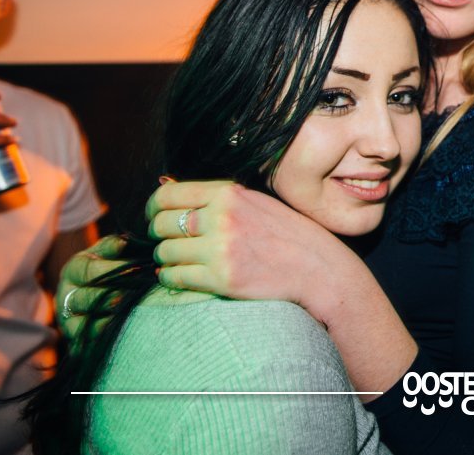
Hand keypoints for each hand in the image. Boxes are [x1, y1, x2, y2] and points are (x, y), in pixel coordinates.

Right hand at [55, 235, 127, 341]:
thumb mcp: (103, 253)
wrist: (90, 294)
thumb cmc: (103, 268)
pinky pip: (87, 339)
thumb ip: (111, 246)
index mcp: (72, 271)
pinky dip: (103, 335)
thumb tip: (124, 242)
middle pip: (86, 298)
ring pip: (85, 321)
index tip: (138, 267)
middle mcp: (66, 296)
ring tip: (128, 310)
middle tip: (134, 292)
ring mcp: (68, 319)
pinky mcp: (75, 339)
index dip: (113, 269)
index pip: (88, 270)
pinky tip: (121, 329)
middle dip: (112, 295)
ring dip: (109, 316)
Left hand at [147, 178, 416, 391]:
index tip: (156, 217)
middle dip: (159, 235)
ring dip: (167, 259)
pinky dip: (173, 278)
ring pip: (165, 252)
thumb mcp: (258, 203)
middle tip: (168, 242)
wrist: (320, 269)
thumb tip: (171, 194)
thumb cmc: (290, 235)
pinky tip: (185, 277)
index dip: (154, 208)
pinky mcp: (222, 279)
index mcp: (229, 194)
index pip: (169, 196)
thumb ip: (221, 199)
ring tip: (181, 261)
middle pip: (162, 224)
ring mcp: (221, 249)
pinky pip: (175, 277)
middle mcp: (222, 218)